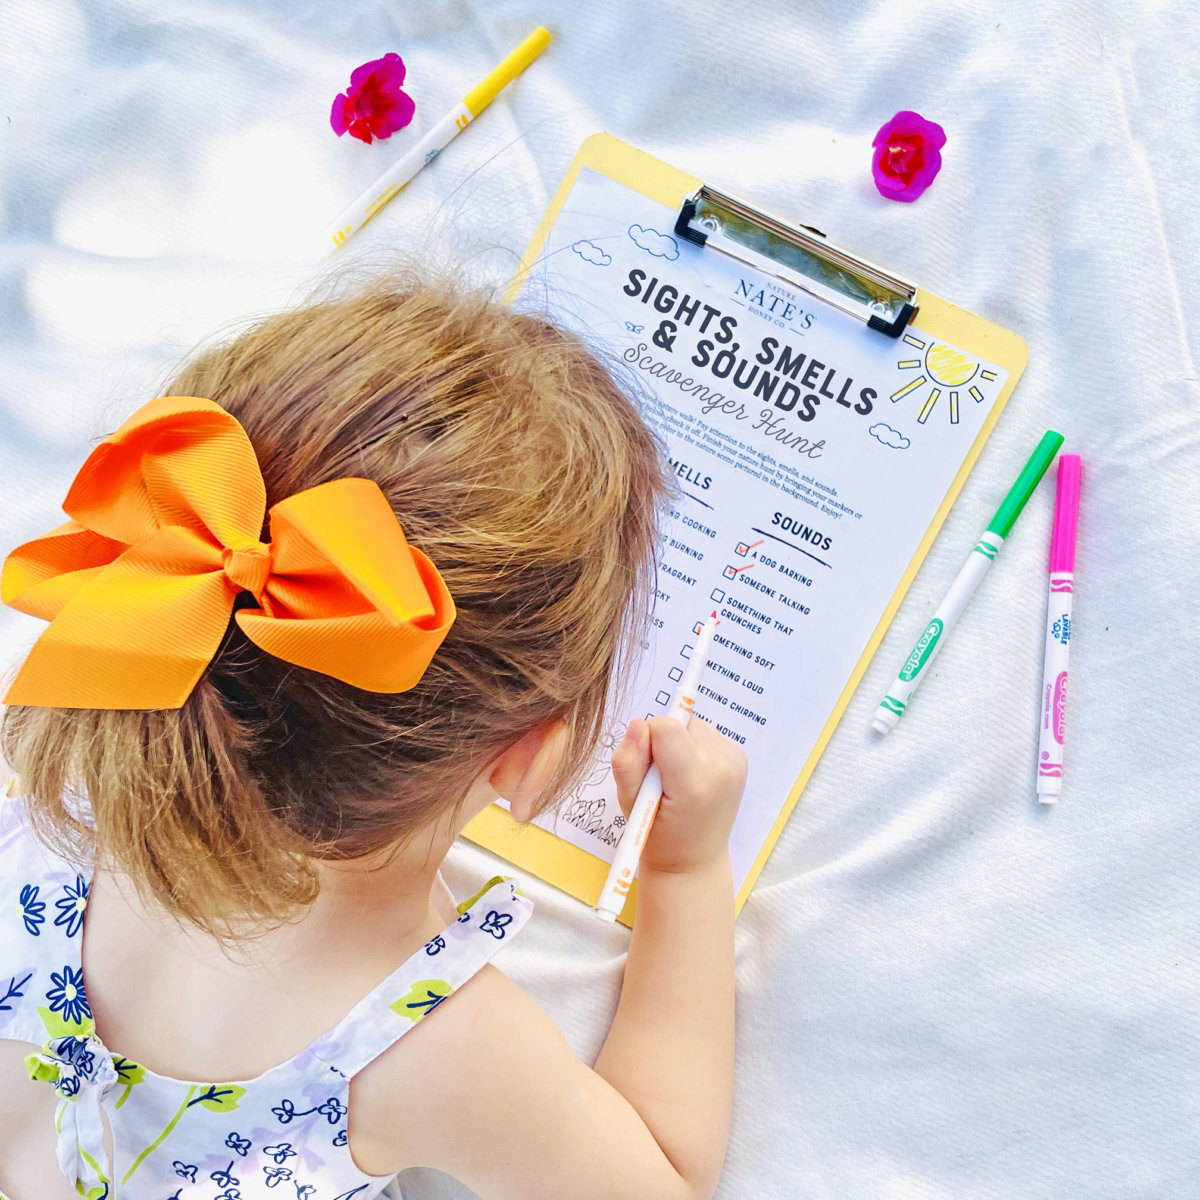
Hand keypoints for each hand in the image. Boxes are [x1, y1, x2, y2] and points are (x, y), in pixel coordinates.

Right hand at [610, 715, 746, 875]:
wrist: (693, 862)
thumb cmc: (656, 836)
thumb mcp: (629, 803)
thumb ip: (628, 762)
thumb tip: (638, 723)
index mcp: (694, 782)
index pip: (666, 727)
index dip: (647, 740)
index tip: (646, 767)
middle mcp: (721, 768)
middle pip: (679, 722)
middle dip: (662, 743)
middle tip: (661, 780)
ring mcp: (735, 762)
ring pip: (692, 725)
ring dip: (678, 744)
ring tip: (677, 780)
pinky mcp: (740, 758)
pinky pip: (705, 734)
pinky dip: (692, 748)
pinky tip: (692, 777)